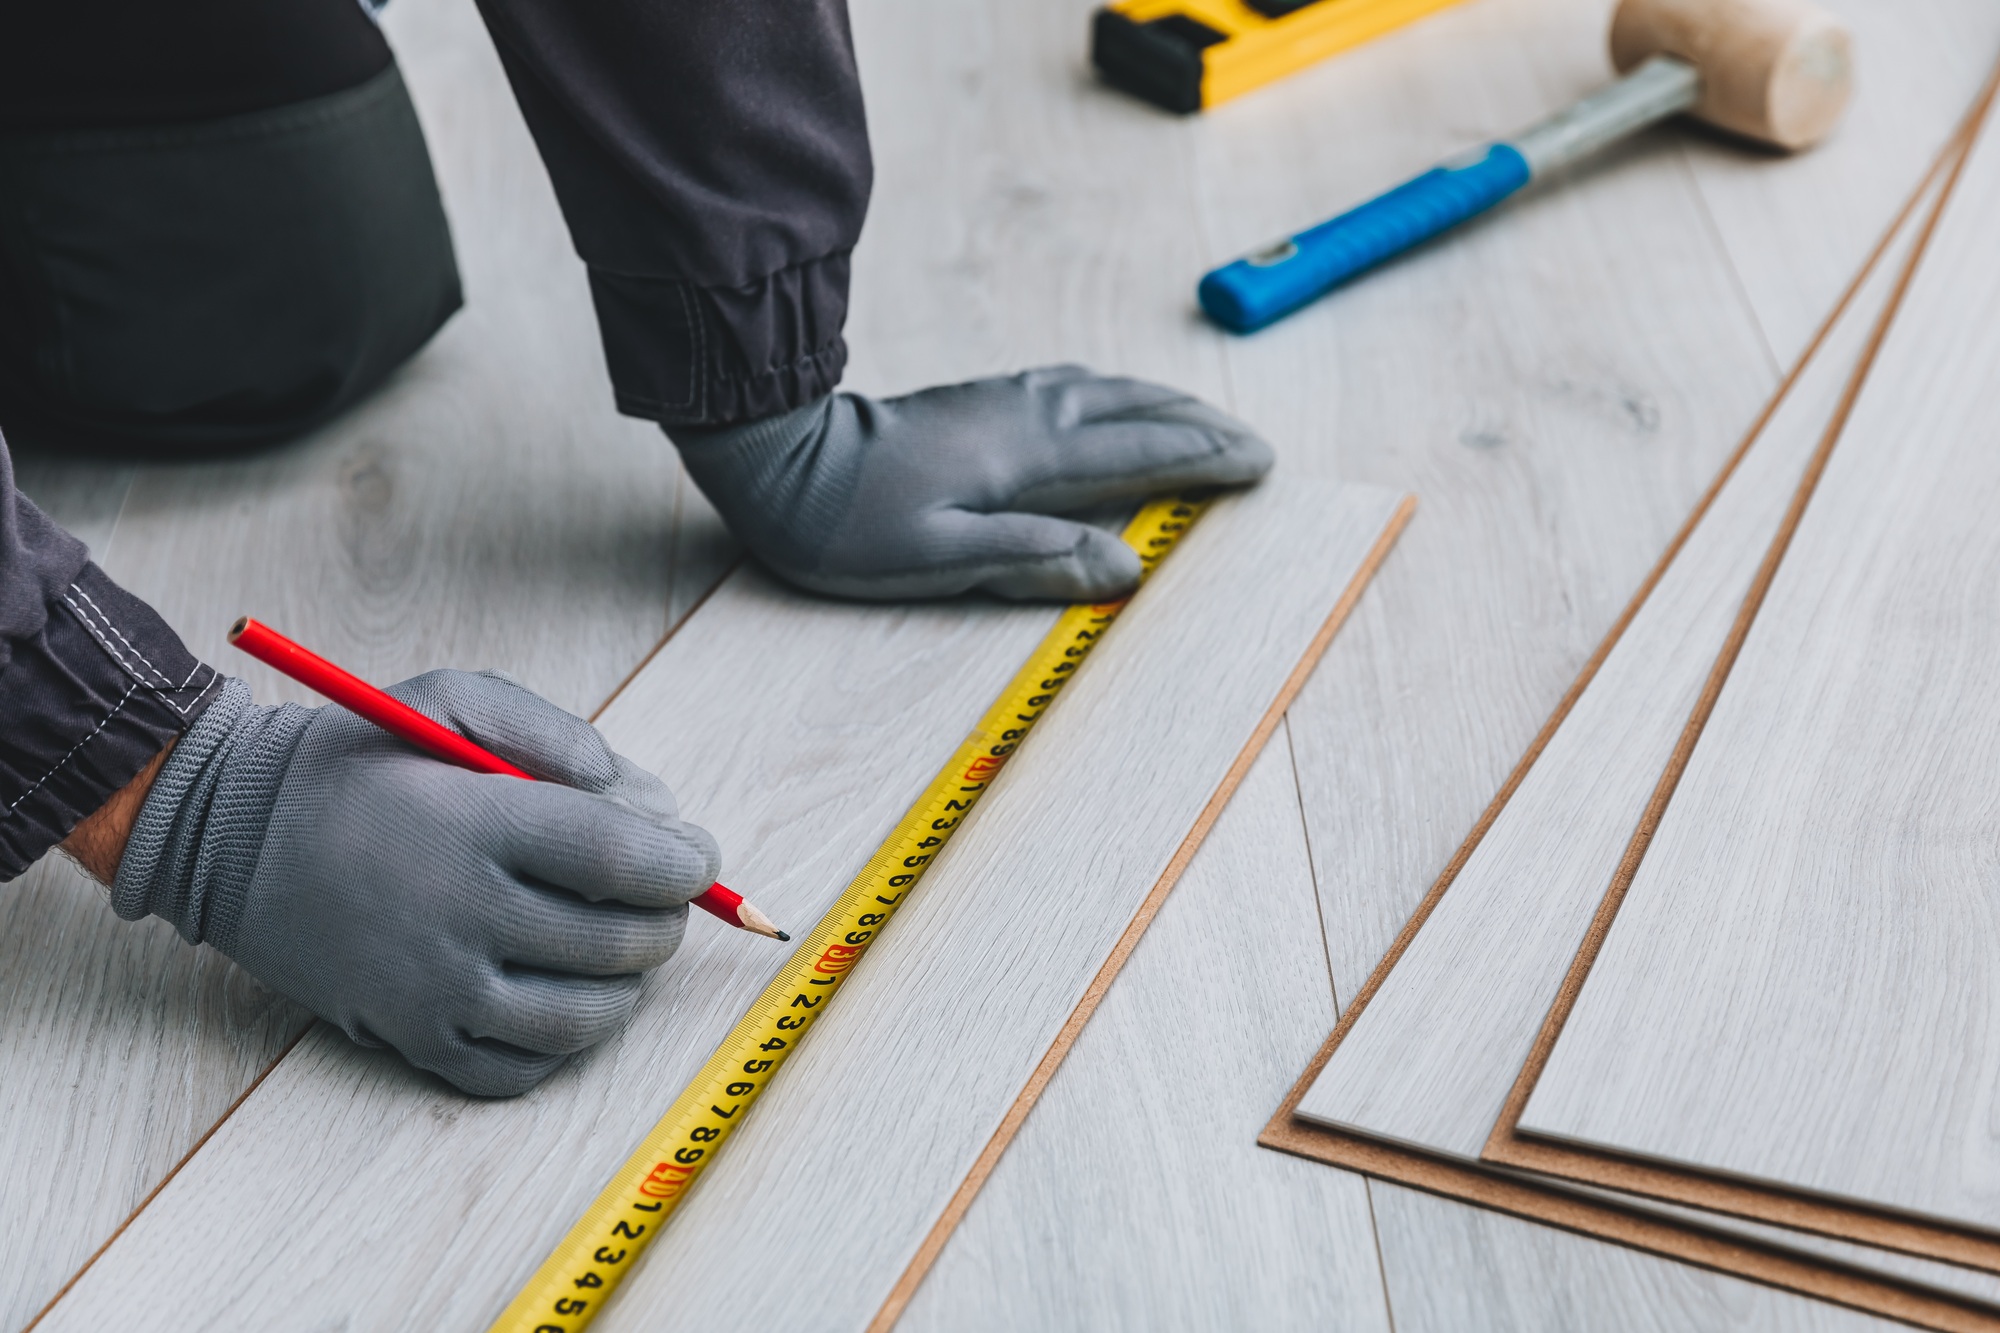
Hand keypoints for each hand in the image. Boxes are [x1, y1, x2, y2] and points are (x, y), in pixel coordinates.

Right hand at [111, 671, 719, 1095]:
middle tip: (657, 896)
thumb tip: (648, 802)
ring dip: (626, 983)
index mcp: (476, 824)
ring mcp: (434, 990)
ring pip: (588, 1016)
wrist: (227, 834)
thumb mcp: (450, 701)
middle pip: (621, 943)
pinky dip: (562, 1039)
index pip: (624, 862)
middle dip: (664, 918)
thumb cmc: (358, 760)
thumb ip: (555, 735)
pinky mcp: (411, 1038)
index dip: (685, 864)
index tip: (697, 856)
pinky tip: (556, 992)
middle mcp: (461, 915)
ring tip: (615, 946)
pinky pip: (524, 1067)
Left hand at [668, 365, 1273, 599]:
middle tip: (1257, 447)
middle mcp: (1026, 416)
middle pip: (1136, 412)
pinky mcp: (979, 398)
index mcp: (1026, 457)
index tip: (1258, 464)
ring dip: (1165, 405)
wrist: (779, 457)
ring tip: (1207, 422)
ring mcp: (1002, 400)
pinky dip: (1118, 394)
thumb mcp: (936, 558)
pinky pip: (1074, 386)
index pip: (1139, 454)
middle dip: (1202, 428)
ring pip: (1108, 391)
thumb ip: (1033, 557)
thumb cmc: (847, 524)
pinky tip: (1116, 399)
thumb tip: (1125, 566)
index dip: (1204, 460)